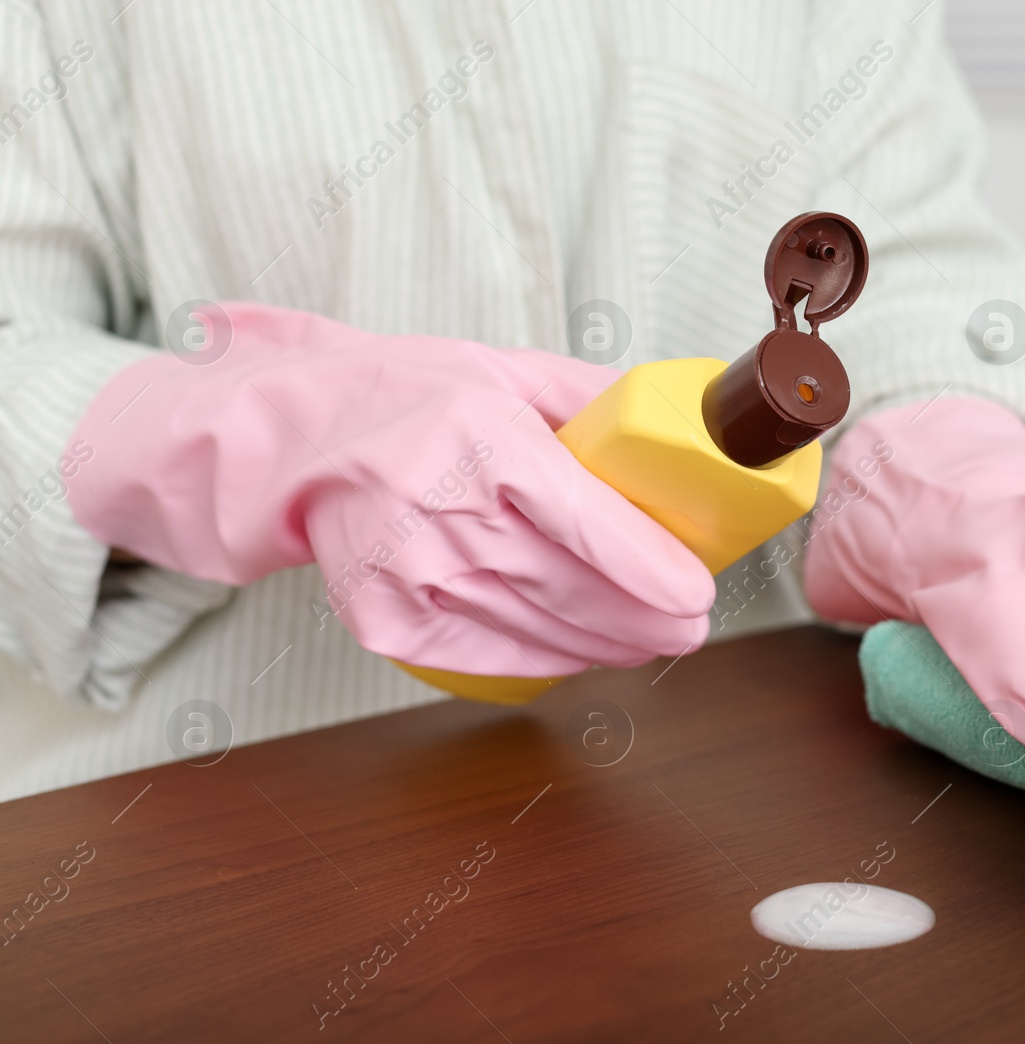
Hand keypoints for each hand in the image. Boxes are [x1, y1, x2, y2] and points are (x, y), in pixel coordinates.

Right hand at [69, 302, 715, 676]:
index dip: (652, 571)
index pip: (589, 525)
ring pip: (537, 629)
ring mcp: (411, 572)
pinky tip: (578, 652)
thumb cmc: (405, 397)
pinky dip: (542, 657)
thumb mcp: (505, 369)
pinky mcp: (385, 617)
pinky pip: (486, 653)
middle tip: (689, 627)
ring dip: (604, 645)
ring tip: (646, 641)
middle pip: (573, 589)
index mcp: (485, 439)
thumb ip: (591, 398)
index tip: (697, 593)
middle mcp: (446, 509)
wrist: (293, 436)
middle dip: (646, 621)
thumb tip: (674, 426)